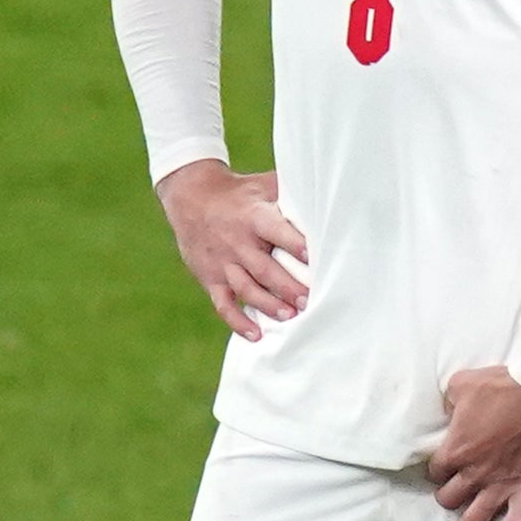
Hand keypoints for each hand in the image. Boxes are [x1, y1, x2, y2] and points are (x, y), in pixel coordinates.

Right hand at [159, 161, 311, 336]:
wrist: (190, 196)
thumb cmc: (240, 192)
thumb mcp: (263, 185)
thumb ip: (292, 192)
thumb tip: (329, 195)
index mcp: (254, 216)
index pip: (276, 231)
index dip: (295, 245)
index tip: (313, 258)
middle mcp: (237, 242)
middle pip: (264, 269)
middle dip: (287, 287)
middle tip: (309, 301)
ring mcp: (223, 262)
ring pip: (246, 289)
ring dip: (268, 305)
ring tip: (290, 317)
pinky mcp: (210, 278)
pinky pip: (223, 304)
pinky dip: (237, 322)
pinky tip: (256, 335)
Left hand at [429, 366, 520, 520]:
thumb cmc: (501, 386)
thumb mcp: (462, 383)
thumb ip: (449, 401)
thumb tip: (448, 409)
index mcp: (455, 450)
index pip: (436, 472)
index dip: (438, 471)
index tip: (444, 468)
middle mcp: (474, 474)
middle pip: (449, 499)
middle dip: (449, 497)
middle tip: (455, 493)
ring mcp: (500, 485)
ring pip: (475, 518)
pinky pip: (518, 518)